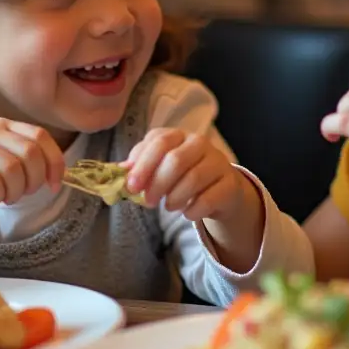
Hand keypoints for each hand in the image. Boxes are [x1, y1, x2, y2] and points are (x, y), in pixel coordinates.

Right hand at [0, 119, 66, 212]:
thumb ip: (24, 163)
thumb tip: (57, 176)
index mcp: (3, 125)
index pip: (41, 136)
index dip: (55, 162)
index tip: (56, 184)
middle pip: (31, 154)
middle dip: (34, 181)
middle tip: (22, 195)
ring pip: (13, 171)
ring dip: (14, 193)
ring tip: (2, 198)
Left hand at [124, 129, 259, 222]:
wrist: (220, 190)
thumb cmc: (182, 177)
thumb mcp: (159, 169)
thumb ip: (139, 168)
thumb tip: (118, 172)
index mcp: (179, 135)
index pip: (160, 141)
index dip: (143, 164)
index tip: (131, 186)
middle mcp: (200, 143)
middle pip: (176, 160)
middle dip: (157, 184)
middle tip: (148, 202)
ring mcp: (218, 162)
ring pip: (193, 179)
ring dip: (175, 198)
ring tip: (169, 206)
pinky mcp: (230, 184)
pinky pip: (209, 199)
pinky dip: (193, 210)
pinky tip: (187, 213)